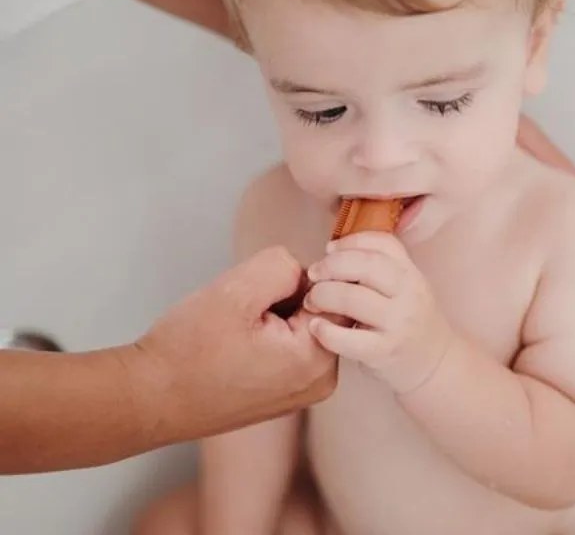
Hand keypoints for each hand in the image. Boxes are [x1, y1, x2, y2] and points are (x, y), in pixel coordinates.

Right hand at [126, 245, 337, 444]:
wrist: (148, 399)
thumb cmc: (187, 350)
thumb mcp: (237, 288)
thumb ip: (284, 266)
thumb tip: (304, 271)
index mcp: (317, 358)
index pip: (335, 291)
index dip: (297, 278)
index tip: (261, 291)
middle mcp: (321, 380)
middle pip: (322, 307)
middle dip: (287, 296)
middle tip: (245, 311)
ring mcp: (304, 390)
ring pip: (303, 322)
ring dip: (276, 313)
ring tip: (237, 330)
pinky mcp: (285, 392)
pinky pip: (290, 344)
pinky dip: (269, 333)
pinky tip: (237, 344)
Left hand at [303, 232, 452, 393]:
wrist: (434, 364)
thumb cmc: (409, 320)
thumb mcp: (405, 287)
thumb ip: (378, 267)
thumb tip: (333, 250)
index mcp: (411, 273)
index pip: (382, 243)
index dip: (350, 241)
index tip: (329, 249)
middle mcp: (409, 294)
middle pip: (366, 266)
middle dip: (331, 266)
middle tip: (313, 274)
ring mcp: (398, 324)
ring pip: (352, 298)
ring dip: (323, 295)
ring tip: (311, 300)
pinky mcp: (384, 352)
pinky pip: (348, 339)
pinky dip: (326, 331)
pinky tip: (316, 327)